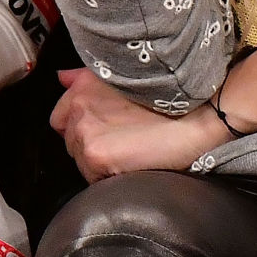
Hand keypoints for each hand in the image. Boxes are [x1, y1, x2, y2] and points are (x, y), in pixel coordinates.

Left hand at [51, 68, 218, 182]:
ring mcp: (85, 132)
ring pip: (80, 161)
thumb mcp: (123, 79)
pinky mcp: (97, 156)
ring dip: (99, 162)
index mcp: (82, 87)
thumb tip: (62, 78)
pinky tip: (130, 165)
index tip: (104, 131)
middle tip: (122, 142)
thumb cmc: (168, 99)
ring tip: (129, 154)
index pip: (59, 118)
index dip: (81, 127)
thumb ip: (84, 80)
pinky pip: (92, 178)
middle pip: (70, 142)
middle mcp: (78, 106)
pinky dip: (108, 177)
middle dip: (90, 145)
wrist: (197, 116)